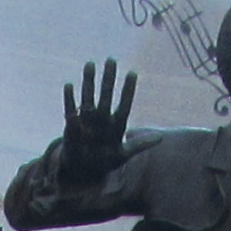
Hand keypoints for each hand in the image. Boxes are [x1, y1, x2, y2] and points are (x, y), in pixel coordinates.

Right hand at [58, 59, 132, 182]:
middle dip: (108, 79)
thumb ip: (139, 145)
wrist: (83, 170)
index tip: (133, 73)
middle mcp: (103, 118)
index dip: (128, 90)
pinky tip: (69, 85)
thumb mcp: (123, 155)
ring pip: (89, 97)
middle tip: (111, 60)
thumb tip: (161, 138)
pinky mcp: (72, 126)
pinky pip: (70, 111)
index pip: (124, 105)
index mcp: (116, 125)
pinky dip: (70, 99)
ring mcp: (88, 120)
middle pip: (106, 96)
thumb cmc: (104, 161)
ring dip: (89, 82)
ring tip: (90, 64)